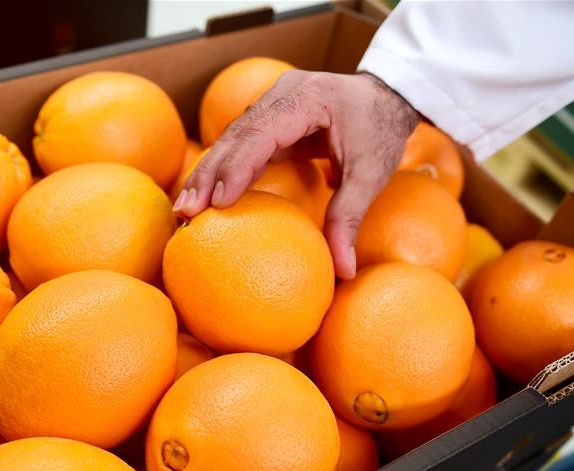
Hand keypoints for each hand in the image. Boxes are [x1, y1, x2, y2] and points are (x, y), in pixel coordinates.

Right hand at [174, 71, 420, 278]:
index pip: (261, 133)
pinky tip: (206, 198)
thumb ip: (350, 218)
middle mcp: (282, 94)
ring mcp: (272, 104)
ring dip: (207, 174)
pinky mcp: (269, 118)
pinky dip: (222, 171)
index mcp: (306, 98)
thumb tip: (343, 272)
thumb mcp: (372, 174)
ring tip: (185, 209)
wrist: (387, 95)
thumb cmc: (381, 130)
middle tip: (185, 212)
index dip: (236, 167)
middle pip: (234, 136)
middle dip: (207, 174)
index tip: (218, 202)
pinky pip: (240, 144)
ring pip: (230, 139)